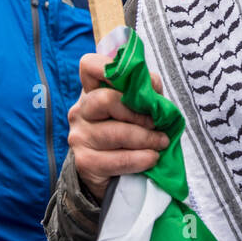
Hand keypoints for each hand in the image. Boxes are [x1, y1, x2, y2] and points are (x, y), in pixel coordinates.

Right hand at [67, 53, 168, 203]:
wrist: (114, 174)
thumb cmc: (130, 131)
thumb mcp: (139, 107)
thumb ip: (145, 91)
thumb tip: (151, 83)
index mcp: (92, 90)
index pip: (89, 66)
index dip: (108, 66)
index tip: (134, 78)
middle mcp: (80, 110)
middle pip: (105, 100)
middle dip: (137, 113)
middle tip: (156, 123)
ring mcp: (79, 136)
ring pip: (116, 133)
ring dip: (146, 138)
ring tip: (161, 142)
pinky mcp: (85, 162)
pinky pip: (118, 159)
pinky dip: (141, 158)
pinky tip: (152, 158)